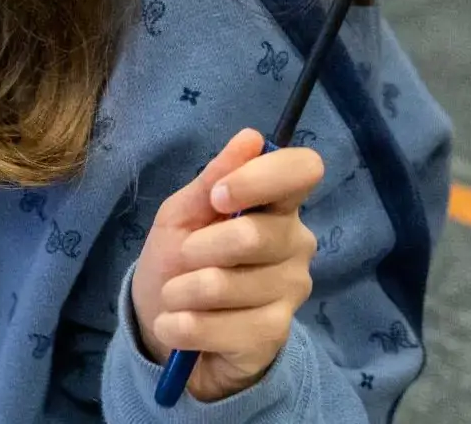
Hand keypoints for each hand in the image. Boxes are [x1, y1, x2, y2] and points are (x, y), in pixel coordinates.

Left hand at [131, 129, 325, 400]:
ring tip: (174, 295)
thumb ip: (214, 178)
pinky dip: (186, 326)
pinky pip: (228, 327)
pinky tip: (175, 325)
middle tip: (183, 257)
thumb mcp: (183, 213)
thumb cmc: (178, 257)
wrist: (168, 321)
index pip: (303, 170)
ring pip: (229, 284)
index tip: (219, 197)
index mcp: (276, 204)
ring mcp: (291, 290)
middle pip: (254, 235)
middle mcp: (296, 243)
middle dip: (199, 247)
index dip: (260, 178)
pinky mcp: (276, 333)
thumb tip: (251, 137)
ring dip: (182, 291)